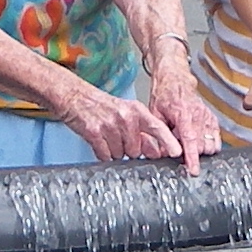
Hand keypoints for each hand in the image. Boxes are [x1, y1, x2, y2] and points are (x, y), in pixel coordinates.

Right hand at [59, 82, 178, 162]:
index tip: (177, 152)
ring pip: (119, 155)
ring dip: (113, 151)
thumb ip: (142, 132)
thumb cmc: (101, 106)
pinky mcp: (94, 133)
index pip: (157, 127)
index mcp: (136, 110)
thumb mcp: (125, 113)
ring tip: (107, 137)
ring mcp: (110, 125)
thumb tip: (155, 152)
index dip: (168, 142)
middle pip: (136, 150)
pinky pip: (104, 155)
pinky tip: (98, 141)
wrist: (74, 96)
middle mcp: (125, 117)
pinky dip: (102, 153)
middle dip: (128, 150)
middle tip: (118, 138)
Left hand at [147, 70, 221, 175]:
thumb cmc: (164, 95)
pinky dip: (209, 145)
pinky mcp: (213, 119)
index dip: (192, 158)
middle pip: (201, 147)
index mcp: (183, 114)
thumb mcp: (155, 114)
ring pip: (211, 145)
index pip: (190, 140)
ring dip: (200, 151)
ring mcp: (208, 117)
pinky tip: (198, 142)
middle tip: (180, 149)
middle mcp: (199, 115)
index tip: (194, 171)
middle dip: (192, 154)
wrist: (176, 80)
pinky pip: (216, 140)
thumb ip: (160, 134)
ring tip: (188, 143)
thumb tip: (164, 154)